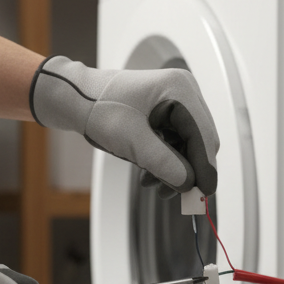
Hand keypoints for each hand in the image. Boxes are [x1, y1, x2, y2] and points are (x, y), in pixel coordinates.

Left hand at [30, 57, 218, 197]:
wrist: (77, 99)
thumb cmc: (99, 109)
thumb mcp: (131, 140)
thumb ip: (163, 163)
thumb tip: (189, 184)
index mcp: (179, 90)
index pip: (203, 135)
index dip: (206, 167)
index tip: (204, 194)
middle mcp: (184, 92)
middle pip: (200, 141)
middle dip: (187, 169)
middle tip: (171, 194)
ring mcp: (178, 101)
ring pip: (189, 145)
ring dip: (175, 169)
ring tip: (151, 184)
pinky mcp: (169, 112)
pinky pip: (177, 142)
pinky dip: (166, 160)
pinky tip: (150, 174)